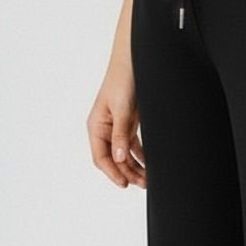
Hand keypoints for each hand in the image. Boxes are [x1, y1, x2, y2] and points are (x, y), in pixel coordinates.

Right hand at [86, 66, 146, 188]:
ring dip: (135, 166)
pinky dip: (140, 155)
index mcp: (96, 127)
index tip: (125, 183)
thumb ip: (120, 135)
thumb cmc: (122, 81)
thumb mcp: (122, 110)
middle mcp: (105, 129)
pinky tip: (149, 163)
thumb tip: (118, 158)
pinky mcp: (129, 123)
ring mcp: (117, 127)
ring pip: (124, 154)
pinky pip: (133, 145)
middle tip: (143, 184)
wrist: (133, 61)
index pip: (101, 158)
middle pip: (114, 159)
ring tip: (147, 178)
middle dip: (127, 172)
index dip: (112, 173)